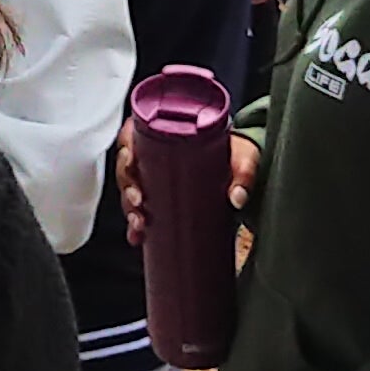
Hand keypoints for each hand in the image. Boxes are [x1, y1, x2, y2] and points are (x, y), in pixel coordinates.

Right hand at [116, 119, 259, 243]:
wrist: (244, 167)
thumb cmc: (239, 153)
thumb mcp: (243, 156)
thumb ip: (243, 173)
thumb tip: (236, 198)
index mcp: (167, 133)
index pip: (132, 136)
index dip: (125, 150)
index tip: (131, 165)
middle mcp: (155, 153)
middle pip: (127, 167)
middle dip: (127, 187)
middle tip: (139, 204)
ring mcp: (156, 176)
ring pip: (130, 189)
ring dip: (129, 208)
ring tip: (139, 225)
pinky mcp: (162, 197)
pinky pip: (142, 209)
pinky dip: (136, 225)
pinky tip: (138, 238)